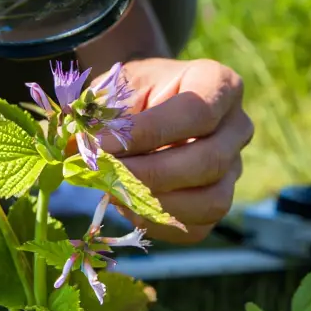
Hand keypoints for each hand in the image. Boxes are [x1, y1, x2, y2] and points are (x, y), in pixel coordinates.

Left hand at [105, 58, 252, 243]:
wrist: (149, 101)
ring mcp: (234, 168)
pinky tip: (126, 205)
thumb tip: (74, 145)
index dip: (147, 134)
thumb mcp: (117, 86)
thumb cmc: (134, 90)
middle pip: (207, 161)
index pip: (195, 114)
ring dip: (155, 204)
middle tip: (101, 175)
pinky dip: (158, 224)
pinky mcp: (219, 201)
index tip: (100, 145)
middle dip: (147, 175)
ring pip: (211, 201)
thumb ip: (101, 113)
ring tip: (112, 191)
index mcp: (218, 83)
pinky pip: (198, 227)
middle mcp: (237, 127)